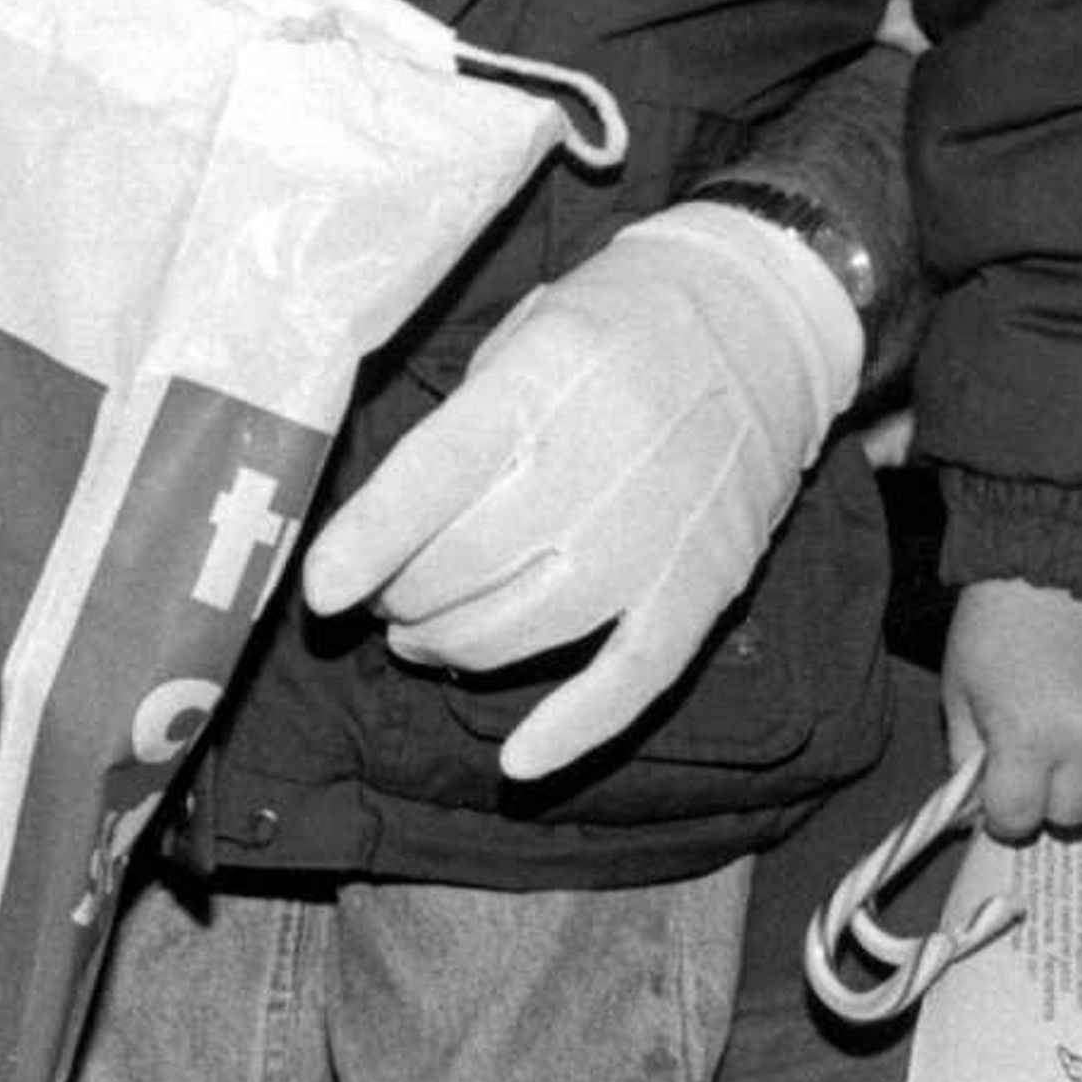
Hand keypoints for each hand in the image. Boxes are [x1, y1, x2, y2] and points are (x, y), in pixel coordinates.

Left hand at [303, 198, 863, 781]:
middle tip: (379, 595)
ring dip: (455, 648)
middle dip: (400, 595)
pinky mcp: (710, 584)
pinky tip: (519, 763)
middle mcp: (603, 458)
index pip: (437, 472)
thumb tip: (384, 521)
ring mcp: (660, 531)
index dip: (371, 539)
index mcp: (544, 378)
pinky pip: (636, 678)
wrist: (762, 318)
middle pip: (468, 562)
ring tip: (418, 637)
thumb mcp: (523, 330)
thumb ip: (461, 419)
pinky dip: (576, 728)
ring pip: (531, 627)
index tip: (320, 591)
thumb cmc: (615, 320)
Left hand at [945, 578, 1081, 842]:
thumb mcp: (959, 691)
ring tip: (1059, 723)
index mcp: (1027, 737)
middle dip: (1044, 799)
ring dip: (1081, 770)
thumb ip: (969, 756)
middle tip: (1029, 767)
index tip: (998, 800)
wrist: (1053, 569)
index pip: (1018, 818)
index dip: (1003, 815)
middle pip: (1070, 814)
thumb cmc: (995, 627)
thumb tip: (980, 802)